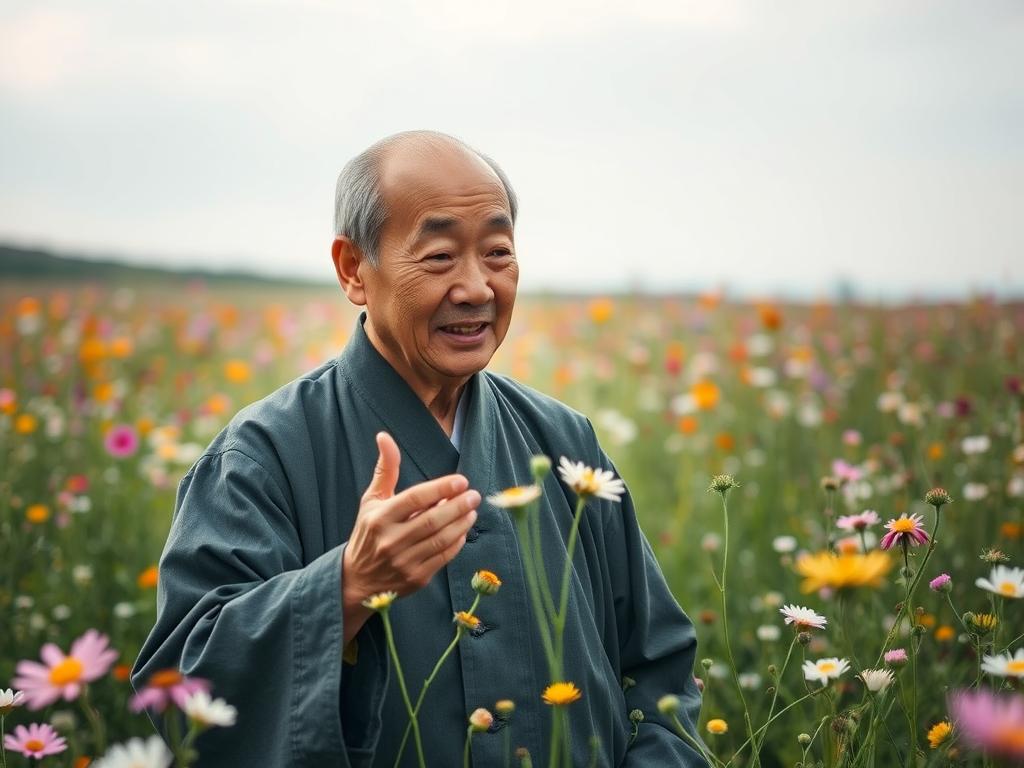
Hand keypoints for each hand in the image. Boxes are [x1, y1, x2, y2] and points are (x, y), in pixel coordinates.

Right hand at [341, 431, 478, 642]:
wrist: (357, 579)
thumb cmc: (368, 532)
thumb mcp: (371, 500)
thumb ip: (385, 469)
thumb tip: (384, 436)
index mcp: (380, 517)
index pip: (415, 499)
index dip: (441, 488)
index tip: (462, 481)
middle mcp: (391, 540)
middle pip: (432, 520)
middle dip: (458, 506)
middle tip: (474, 495)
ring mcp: (404, 562)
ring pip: (441, 539)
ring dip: (462, 523)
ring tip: (472, 511)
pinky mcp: (416, 578)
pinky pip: (443, 558)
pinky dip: (457, 543)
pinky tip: (463, 530)